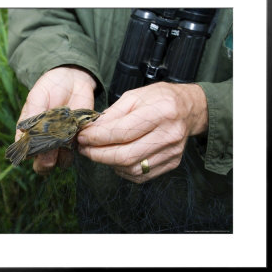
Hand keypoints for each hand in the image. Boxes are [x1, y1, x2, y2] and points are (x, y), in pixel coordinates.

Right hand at [16, 66, 95, 174]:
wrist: (75, 78)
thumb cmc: (51, 86)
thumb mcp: (38, 95)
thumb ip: (32, 113)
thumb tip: (21, 131)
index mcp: (31, 133)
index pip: (27, 153)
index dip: (30, 156)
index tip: (35, 149)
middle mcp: (46, 141)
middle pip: (43, 164)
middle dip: (46, 162)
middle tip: (52, 149)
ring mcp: (63, 141)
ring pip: (62, 162)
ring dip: (64, 155)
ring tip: (66, 137)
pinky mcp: (78, 138)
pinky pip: (79, 151)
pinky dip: (79, 145)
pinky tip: (78, 130)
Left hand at [77, 82, 207, 182]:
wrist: (189, 108)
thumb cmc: (160, 98)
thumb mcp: (134, 96)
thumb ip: (112, 114)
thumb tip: (91, 131)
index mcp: (161, 112)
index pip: (122, 132)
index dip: (97, 137)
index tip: (82, 136)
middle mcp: (169, 135)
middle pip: (126, 155)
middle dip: (98, 154)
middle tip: (84, 148)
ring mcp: (172, 152)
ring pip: (132, 169)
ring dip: (108, 163)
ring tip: (97, 152)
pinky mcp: (172, 163)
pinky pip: (141, 175)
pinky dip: (122, 170)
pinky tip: (115, 159)